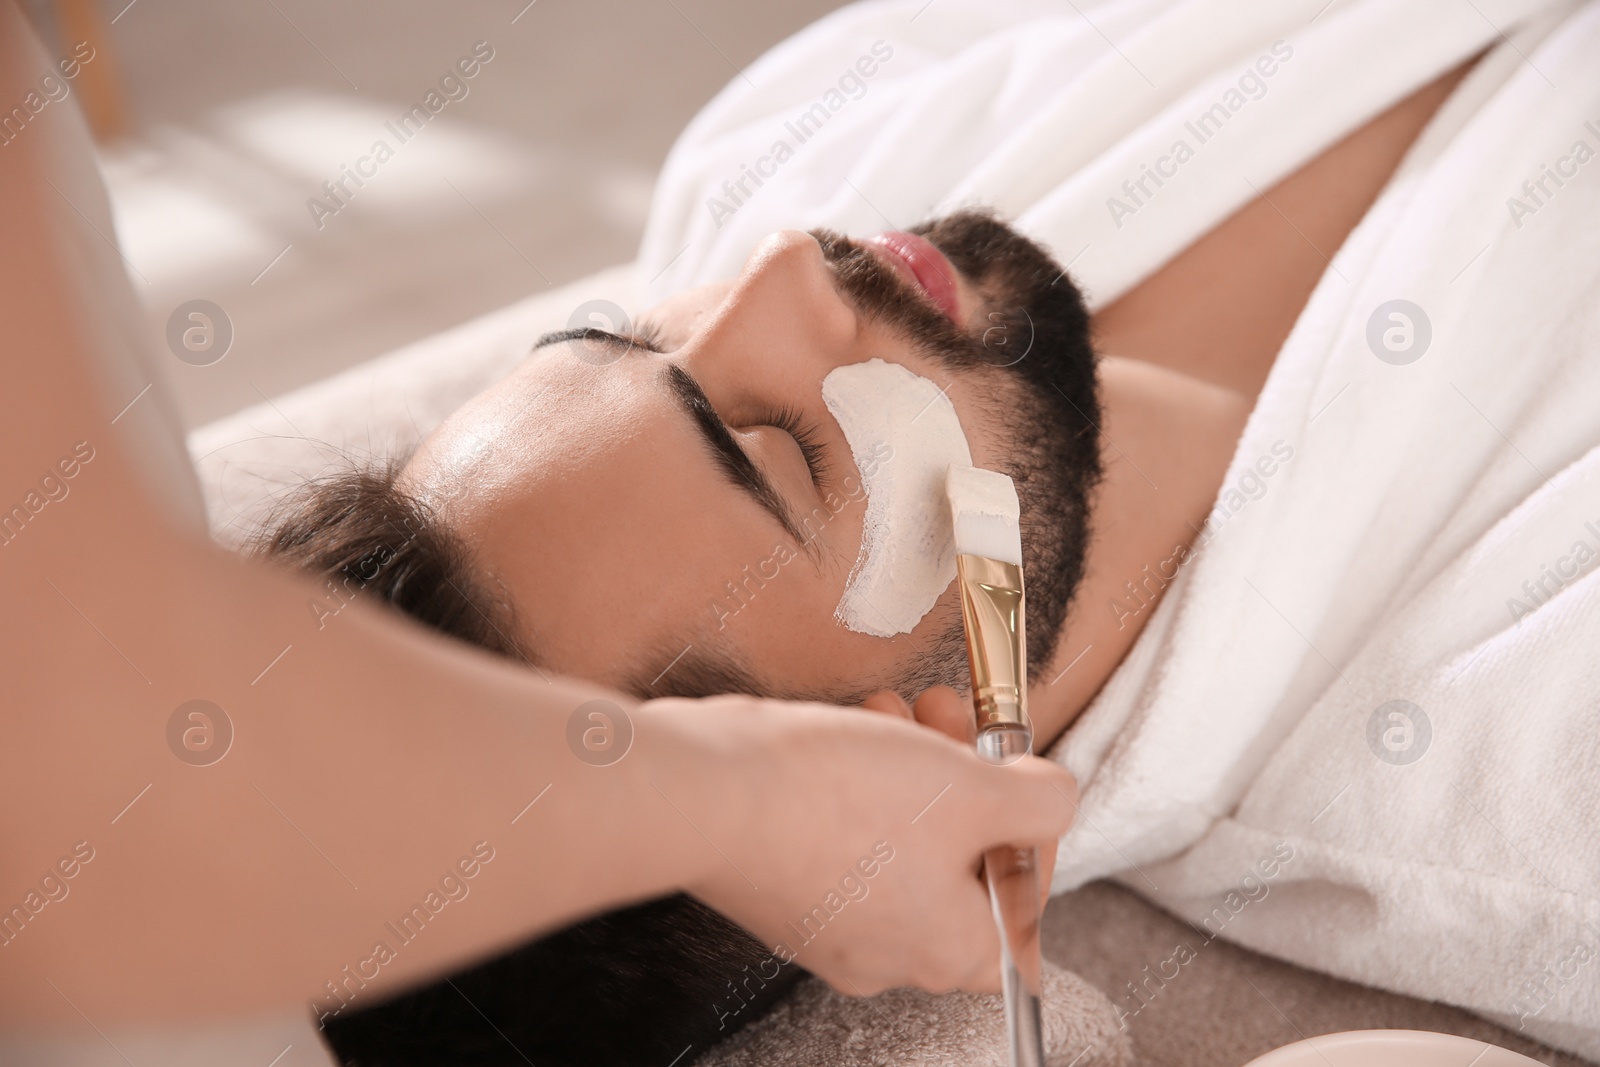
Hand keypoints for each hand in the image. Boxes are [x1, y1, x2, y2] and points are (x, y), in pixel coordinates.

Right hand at [637, 696, 1077, 996]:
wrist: (706, 794)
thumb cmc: (840, 801)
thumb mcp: (970, 787)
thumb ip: (1038, 802)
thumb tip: (1056, 802)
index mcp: (947, 951)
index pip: (1023, 925)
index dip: (1030, 847)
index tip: (1018, 789)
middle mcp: (890, 955)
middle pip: (959, 870)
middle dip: (964, 782)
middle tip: (956, 724)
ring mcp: (829, 927)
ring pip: (902, 842)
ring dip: (913, 767)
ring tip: (899, 711)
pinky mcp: (783, 889)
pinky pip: (844, 839)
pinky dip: (859, 784)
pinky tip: (856, 728)